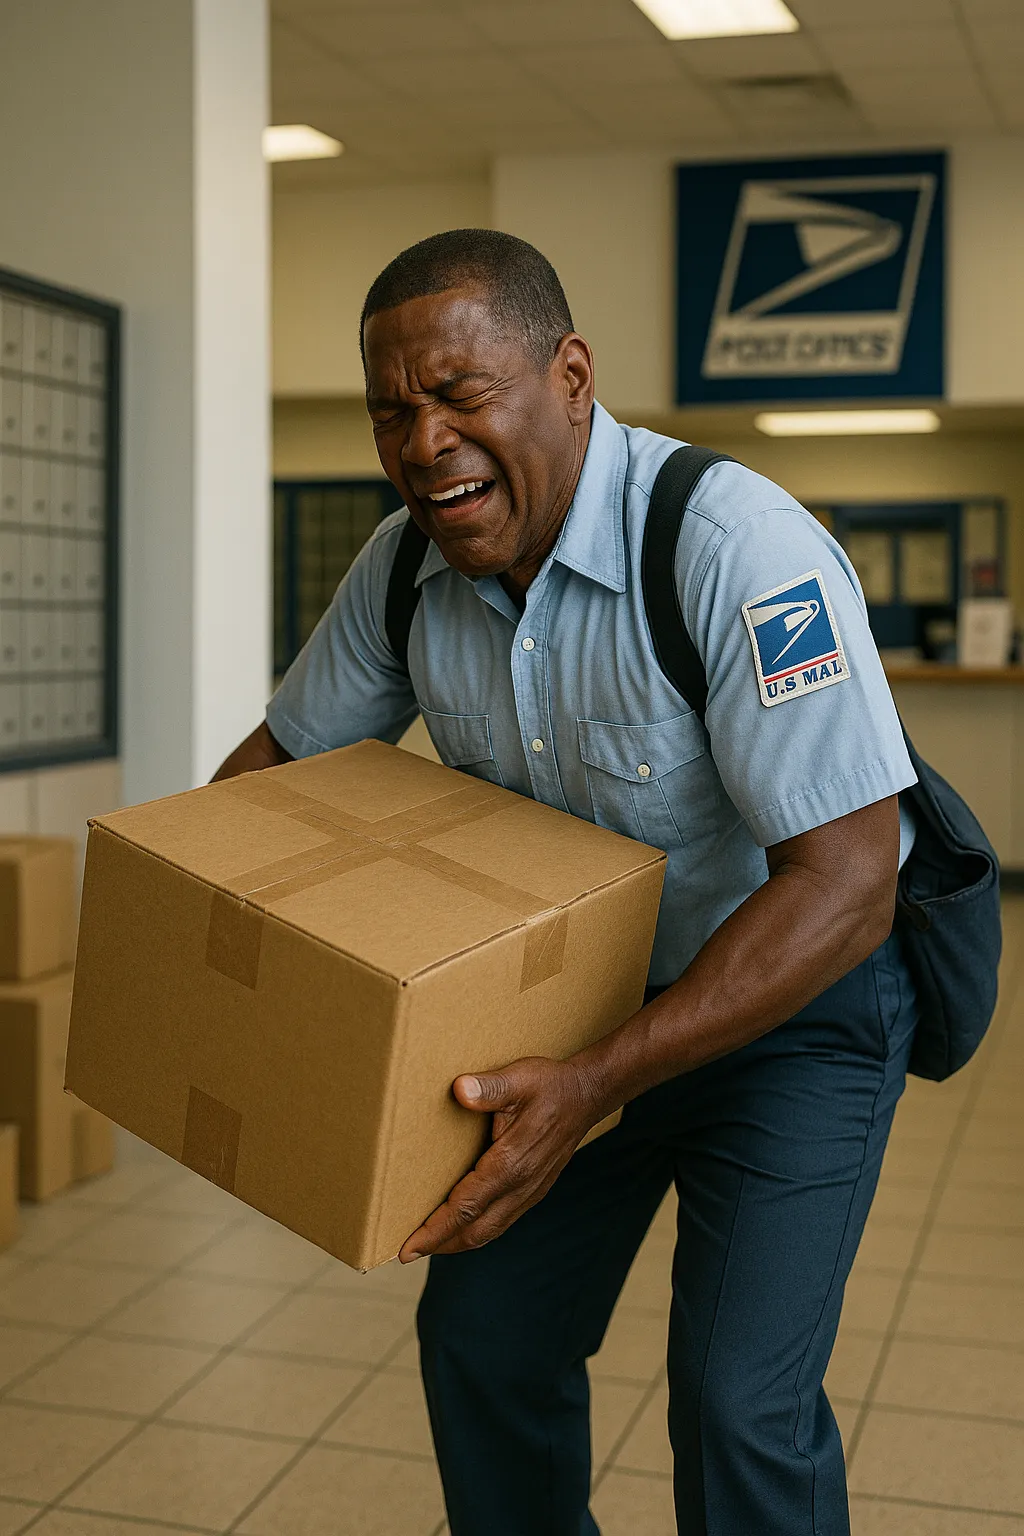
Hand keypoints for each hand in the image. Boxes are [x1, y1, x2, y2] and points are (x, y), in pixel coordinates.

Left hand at [398, 1056, 601, 1262]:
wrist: (586, 1096)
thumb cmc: (550, 1086)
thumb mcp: (520, 1078)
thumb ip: (490, 1087)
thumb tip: (460, 1090)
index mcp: (512, 1163)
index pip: (467, 1207)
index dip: (436, 1229)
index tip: (409, 1247)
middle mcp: (521, 1185)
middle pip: (476, 1230)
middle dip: (441, 1244)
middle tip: (408, 1252)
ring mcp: (530, 1191)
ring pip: (490, 1229)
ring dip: (458, 1241)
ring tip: (430, 1243)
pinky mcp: (534, 1190)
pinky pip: (502, 1220)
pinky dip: (477, 1229)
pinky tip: (464, 1223)